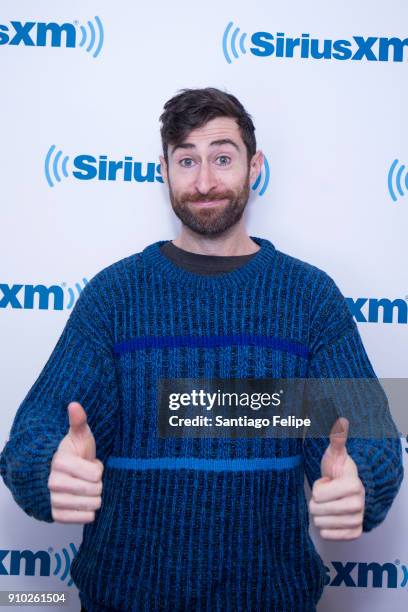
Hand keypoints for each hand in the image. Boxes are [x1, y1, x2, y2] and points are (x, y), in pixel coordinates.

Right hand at [48, 402, 102, 522]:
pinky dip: (89, 511)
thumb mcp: (80, 436)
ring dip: (94, 496)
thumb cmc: (74, 453)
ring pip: (93, 505)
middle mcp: (54, 483)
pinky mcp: (57, 515)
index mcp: (60, 462)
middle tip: (88, 476)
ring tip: (85, 486)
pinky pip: (86, 518)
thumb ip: (78, 421)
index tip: (90, 464)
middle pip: (96, 491)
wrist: (60, 473)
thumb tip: (74, 404)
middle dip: (98, 483)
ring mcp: (55, 500)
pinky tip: (82, 500)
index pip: (96, 475)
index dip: (98, 469)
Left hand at [308, 417, 364, 539]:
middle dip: (317, 501)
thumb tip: (341, 422)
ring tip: (331, 503)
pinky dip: (326, 528)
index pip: (317, 494)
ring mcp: (358, 520)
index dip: (318, 487)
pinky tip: (332, 516)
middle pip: (316, 511)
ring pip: (320, 524)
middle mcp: (359, 505)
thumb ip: (337, 440)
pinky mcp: (354, 533)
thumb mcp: (335, 454)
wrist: (348, 488)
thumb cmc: (338, 470)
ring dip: (321, 513)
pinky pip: (328, 536)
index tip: (328, 481)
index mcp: (354, 485)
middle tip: (327, 493)